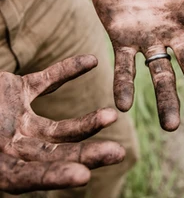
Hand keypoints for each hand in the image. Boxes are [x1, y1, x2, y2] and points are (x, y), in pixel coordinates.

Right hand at [0, 55, 124, 193]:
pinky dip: (68, 70)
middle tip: (118, 153)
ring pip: (61, 125)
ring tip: (112, 115)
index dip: (55, 177)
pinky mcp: (19, 91)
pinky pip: (49, 80)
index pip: (32, 176)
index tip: (83, 176)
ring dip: (87, 121)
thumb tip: (4, 172)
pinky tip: (90, 61)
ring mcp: (19, 119)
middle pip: (58, 154)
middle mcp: (14, 145)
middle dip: (87, 154)